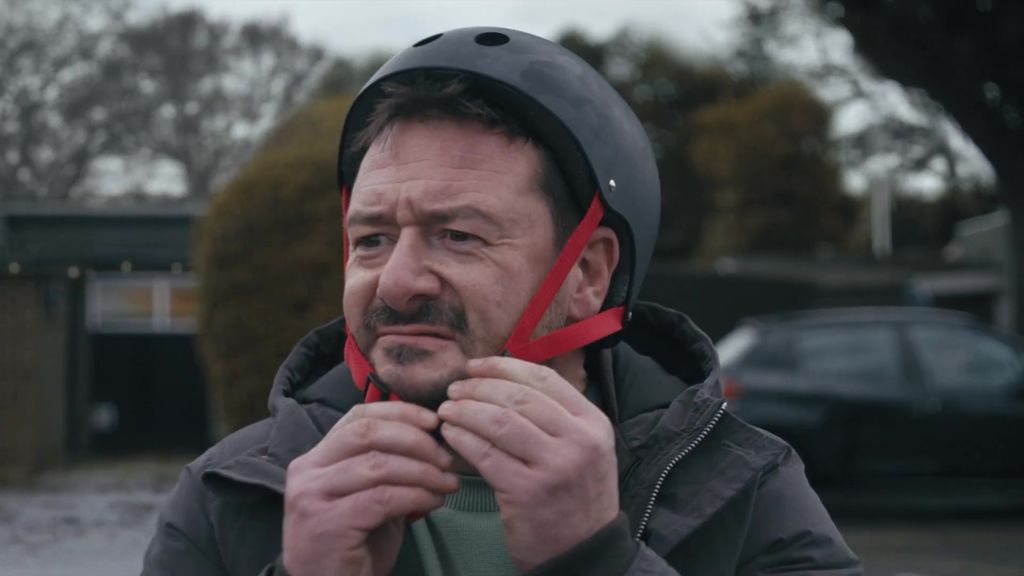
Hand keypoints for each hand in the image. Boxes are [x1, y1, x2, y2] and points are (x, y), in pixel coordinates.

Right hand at [283, 402, 458, 575]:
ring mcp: (312, 497)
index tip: (434, 421)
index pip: (358, 417)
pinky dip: (415, 495)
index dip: (399, 412)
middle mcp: (307, 472)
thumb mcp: (367, 496)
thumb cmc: (354, 545)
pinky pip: (382, 498)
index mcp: (315, 459)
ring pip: (378, 465)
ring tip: (447, 483)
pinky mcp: (327, 524)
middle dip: (415, 441)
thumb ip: (387, 466)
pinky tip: (432, 502)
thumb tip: (432, 439)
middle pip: (368, 434)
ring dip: (423, 472)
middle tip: (445, 459)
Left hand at [438, 356, 618, 570]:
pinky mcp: (526, 492)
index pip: (543, 379)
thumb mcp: (584, 448)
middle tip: (454, 390)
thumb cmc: (576, 496)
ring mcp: (553, 467)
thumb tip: (502, 380)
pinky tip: (451, 435)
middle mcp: (578, 441)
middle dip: (478, 388)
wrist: (584, 552)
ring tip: (447, 410)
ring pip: (498, 422)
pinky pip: (485, 454)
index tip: (475, 365)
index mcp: (593, 423)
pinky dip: (462, 439)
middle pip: (518, 397)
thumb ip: (556, 415)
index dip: (502, 366)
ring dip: (465, 411)